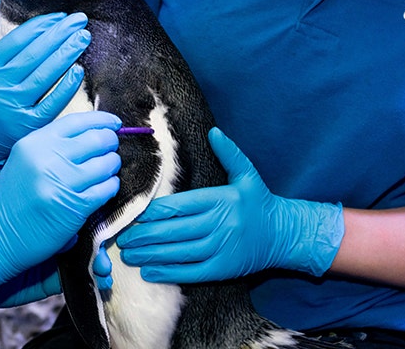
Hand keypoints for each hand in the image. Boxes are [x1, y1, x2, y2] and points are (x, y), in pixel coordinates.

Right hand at [0, 0, 90, 172]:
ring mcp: (12, 107)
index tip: (60, 16)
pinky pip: (51, 103)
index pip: (17, 40)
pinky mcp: (26, 127)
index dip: (42, 26)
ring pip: (45, 76)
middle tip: (80, 21)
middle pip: (35, 54)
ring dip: (67, 54)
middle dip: (60, 34)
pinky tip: (78, 71)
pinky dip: (65, 87)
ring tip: (83, 38)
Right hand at [0, 112, 121, 305]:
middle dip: (110, 143)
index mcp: (33, 142)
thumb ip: (53, 146)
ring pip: (106, 164)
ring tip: (107, 171)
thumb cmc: (12, 200)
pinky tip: (104, 189)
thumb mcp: (24, 161)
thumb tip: (94, 132)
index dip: (102, 120)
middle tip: (111, 150)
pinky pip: (106, 189)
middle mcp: (46, 158)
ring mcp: (59, 182)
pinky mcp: (72, 207)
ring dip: (112, 166)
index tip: (114, 124)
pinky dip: (110, 188)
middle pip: (97, 139)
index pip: (77, 121)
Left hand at [116, 128, 343, 282]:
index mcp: (219, 199)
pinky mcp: (222, 268)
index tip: (133, 215)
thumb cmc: (259, 202)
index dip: (153, 212)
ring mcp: (220, 248)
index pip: (179, 206)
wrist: (283, 233)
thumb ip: (229, 154)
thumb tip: (214, 132)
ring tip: (128, 254)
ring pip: (178, 252)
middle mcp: (219, 224)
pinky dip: (168, 272)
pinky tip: (149, 271)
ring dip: (150, 254)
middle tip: (121, 237)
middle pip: (173, 230)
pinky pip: (191, 272)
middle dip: (144, 235)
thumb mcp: (247, 175)